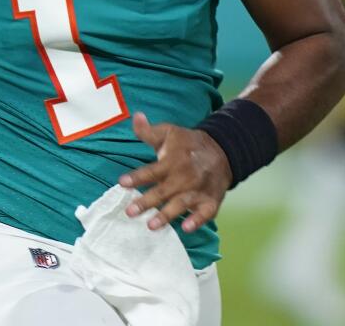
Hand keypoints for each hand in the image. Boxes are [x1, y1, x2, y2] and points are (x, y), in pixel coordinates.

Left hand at [119, 112, 232, 232]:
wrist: (223, 151)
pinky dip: (197, 221)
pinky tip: (186, 229)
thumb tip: (135, 116)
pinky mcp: (211, 201)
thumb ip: (149, 130)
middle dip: (146, 202)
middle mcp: (184, 176)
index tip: (122, 182)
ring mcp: (198, 190)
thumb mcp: (169, 133)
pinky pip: (205, 213)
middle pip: (163, 191)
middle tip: (130, 211)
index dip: (137, 177)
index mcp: (172, 161)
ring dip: (166, 215)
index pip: (152, 170)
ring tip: (151, 226)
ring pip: (181, 204)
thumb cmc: (188, 144)